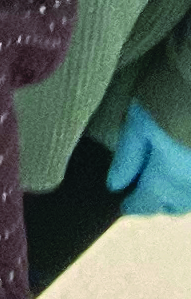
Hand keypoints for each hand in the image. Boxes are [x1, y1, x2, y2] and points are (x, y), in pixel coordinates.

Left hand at [108, 100, 190, 216]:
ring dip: (178, 196)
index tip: (123, 206)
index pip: (149, 202)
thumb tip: (114, 186)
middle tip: (143, 194)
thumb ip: (127, 158)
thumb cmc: (168, 92)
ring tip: (163, 184)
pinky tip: (181, 170)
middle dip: (159, 204)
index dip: (134, 206)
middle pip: (176, 206)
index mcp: (170, 176)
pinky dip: (190, 182)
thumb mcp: (138, 121)